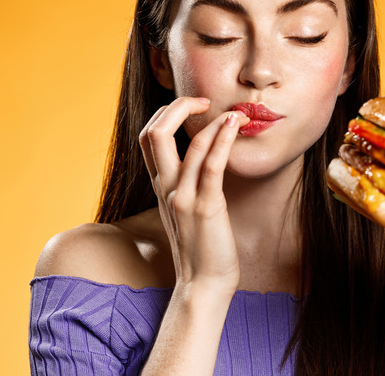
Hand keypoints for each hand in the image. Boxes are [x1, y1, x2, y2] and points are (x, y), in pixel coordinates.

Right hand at [139, 97, 249, 294]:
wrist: (203, 284)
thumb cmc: (200, 246)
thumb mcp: (184, 208)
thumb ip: (185, 182)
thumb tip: (202, 156)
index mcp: (160, 186)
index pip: (148, 136)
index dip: (166, 113)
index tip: (192, 108)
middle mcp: (167, 188)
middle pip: (156, 132)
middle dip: (178, 106)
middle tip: (204, 101)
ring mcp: (185, 198)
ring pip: (190, 145)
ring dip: (214, 121)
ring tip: (236, 112)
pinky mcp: (207, 208)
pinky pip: (212, 165)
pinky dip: (223, 139)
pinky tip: (236, 126)